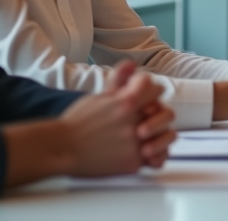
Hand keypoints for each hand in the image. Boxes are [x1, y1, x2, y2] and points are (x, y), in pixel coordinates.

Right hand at [59, 61, 176, 175]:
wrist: (62, 149)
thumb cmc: (78, 121)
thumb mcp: (99, 96)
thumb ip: (119, 80)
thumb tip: (131, 64)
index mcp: (126, 102)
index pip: (156, 89)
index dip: (151, 91)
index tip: (146, 94)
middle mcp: (133, 121)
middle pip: (164, 112)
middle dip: (158, 113)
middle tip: (150, 115)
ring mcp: (134, 143)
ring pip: (166, 136)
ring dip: (160, 134)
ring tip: (149, 134)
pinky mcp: (132, 162)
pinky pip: (156, 157)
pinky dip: (154, 154)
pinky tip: (145, 150)